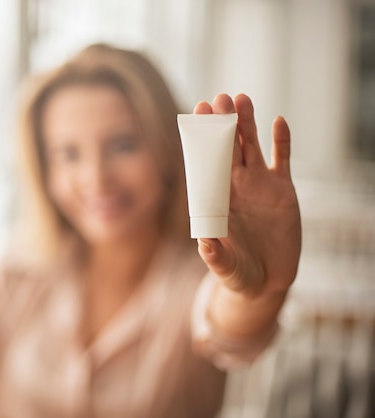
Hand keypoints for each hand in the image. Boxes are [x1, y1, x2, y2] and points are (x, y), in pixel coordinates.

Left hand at [194, 94, 301, 296]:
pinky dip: (282, 142)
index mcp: (216, 199)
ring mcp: (259, 186)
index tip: (195, 116)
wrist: (267, 281)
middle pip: (226, 148)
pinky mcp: (283, 191)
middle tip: (217, 98)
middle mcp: (235, 187)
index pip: (205, 164)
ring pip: (251, 147)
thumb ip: (215, 256)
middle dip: (221, 124)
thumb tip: (203, 243)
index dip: (201, 140)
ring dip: (247, 123)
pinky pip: (282, 160)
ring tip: (241, 99)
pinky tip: (278, 121)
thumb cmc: (238, 273)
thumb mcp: (226, 267)